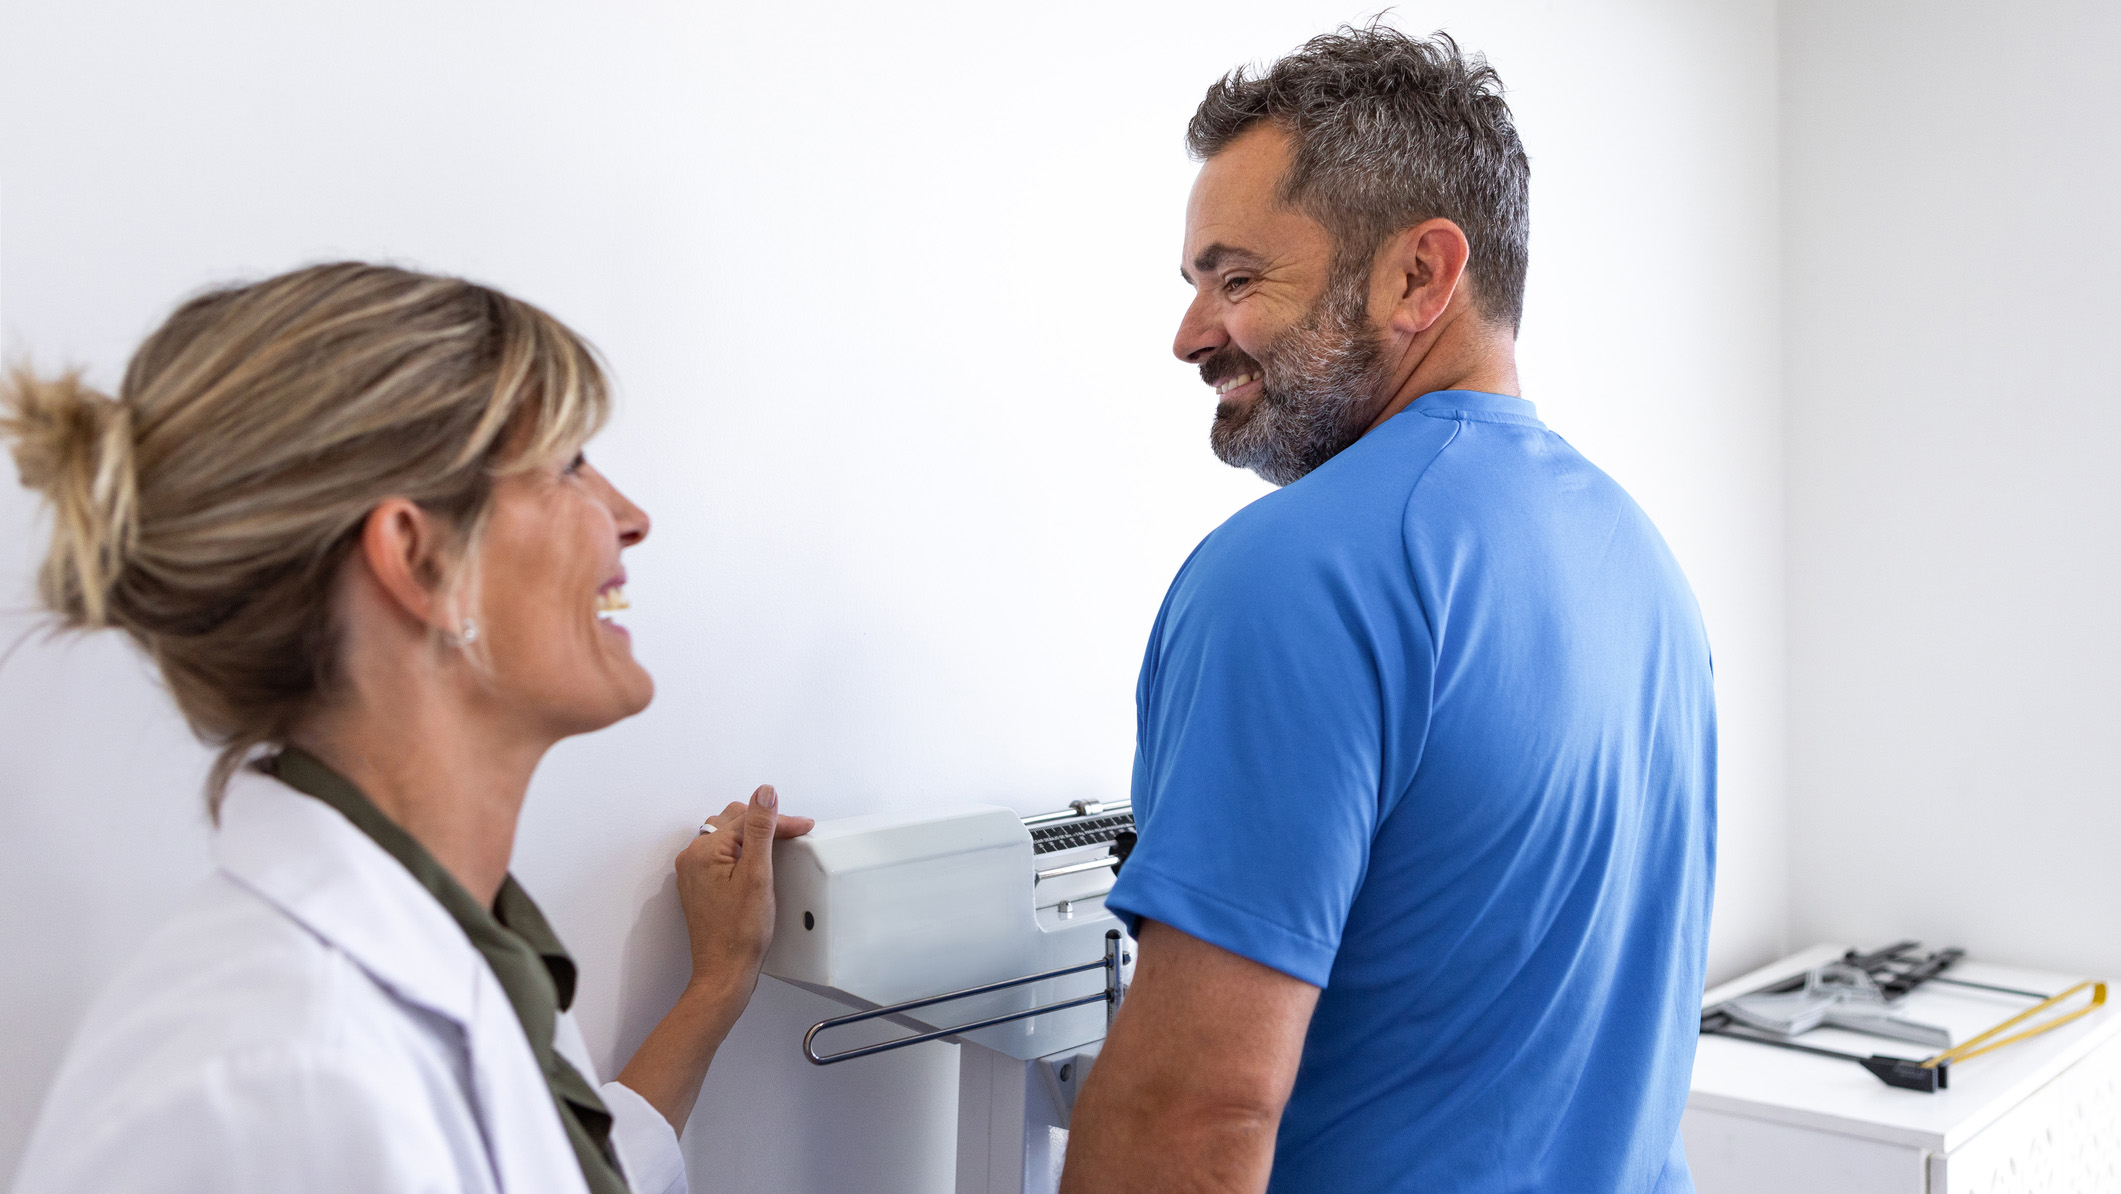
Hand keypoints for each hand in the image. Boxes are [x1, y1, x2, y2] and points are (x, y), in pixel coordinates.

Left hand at [618, 786, 814, 1132]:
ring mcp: (693, 872)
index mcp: (704, 851)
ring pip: (727, 837)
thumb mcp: (758, 875)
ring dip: (752, 836)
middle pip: (733, 822)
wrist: (724, 972)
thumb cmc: (741, 932)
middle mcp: (692, 857)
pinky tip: (757, 861)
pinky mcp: (699, 886)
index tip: (804, 826)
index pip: (747, 820)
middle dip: (765, 824)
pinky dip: (742, 852)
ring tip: (779, 843)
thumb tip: (764, 793)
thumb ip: (760, 830)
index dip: (779, 820)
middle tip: (795, 833)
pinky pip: (721, 855)